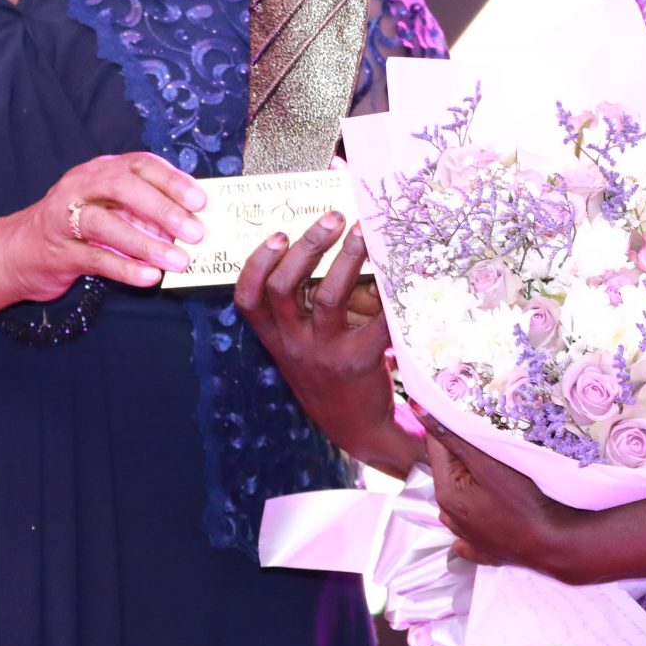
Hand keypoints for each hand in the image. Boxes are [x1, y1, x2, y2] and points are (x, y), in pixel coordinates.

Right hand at [0, 152, 205, 303]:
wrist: (17, 253)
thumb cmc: (76, 229)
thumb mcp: (108, 209)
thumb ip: (142, 211)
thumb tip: (189, 223)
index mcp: (99, 171)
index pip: (139, 164)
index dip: (172, 180)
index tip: (200, 201)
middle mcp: (79, 187)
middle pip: (121, 187)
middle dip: (162, 208)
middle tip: (195, 232)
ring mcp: (63, 218)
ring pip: (105, 223)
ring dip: (146, 242)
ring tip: (178, 261)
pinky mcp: (57, 252)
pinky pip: (94, 258)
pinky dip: (124, 268)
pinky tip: (149, 278)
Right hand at [234, 215, 417, 476]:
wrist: (356, 428)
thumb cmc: (326, 374)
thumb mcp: (298, 347)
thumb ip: (298, 310)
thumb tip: (316, 246)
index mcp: (275, 338)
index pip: (248, 299)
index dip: (257, 264)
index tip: (277, 235)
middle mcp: (294, 345)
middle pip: (285, 288)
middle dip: (307, 246)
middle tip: (332, 217)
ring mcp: (325, 354)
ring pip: (328, 298)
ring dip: (346, 259)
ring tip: (363, 233)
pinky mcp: (360, 362)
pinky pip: (375, 323)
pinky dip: (388, 297)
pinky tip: (397, 274)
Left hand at [421, 414, 592, 582]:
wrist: (554, 544)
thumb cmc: (523, 501)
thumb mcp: (487, 463)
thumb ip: (452, 436)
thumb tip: (418, 409)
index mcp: (445, 493)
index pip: (436, 447)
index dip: (451, 427)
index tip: (469, 414)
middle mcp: (449, 516)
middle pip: (451, 471)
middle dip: (465, 454)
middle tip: (491, 442)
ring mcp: (466, 537)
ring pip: (462, 495)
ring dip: (474, 480)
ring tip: (500, 471)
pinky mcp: (483, 550)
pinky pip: (474, 526)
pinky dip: (481, 513)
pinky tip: (493, 507)